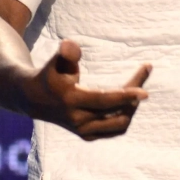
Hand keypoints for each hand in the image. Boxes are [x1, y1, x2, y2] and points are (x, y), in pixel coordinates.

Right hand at [18, 40, 150, 140]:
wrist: (33, 99)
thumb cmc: (50, 74)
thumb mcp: (55, 62)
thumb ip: (65, 53)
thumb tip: (71, 44)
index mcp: (71, 100)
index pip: (104, 101)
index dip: (126, 96)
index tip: (146, 92)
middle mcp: (78, 120)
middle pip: (117, 112)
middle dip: (134, 96)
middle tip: (143, 72)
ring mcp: (83, 131)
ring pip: (119, 124)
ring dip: (132, 107)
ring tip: (136, 88)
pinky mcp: (87, 136)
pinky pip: (115, 130)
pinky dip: (125, 116)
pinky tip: (128, 101)